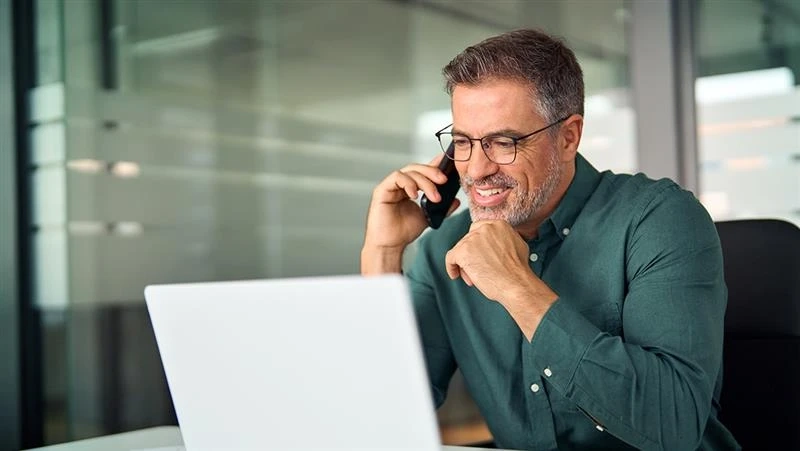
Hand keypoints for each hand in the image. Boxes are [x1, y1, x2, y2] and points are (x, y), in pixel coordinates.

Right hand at [362, 155, 460, 273]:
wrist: (391, 245)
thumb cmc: (404, 231)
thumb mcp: (428, 217)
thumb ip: (442, 208)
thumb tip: (456, 200)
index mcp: (410, 187)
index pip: (423, 171)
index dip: (435, 165)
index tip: (449, 166)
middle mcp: (400, 184)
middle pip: (417, 168)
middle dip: (432, 172)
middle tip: (444, 180)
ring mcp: (391, 186)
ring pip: (409, 172)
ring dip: (424, 181)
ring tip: (434, 197)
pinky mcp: (382, 190)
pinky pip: (396, 178)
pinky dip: (408, 183)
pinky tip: (415, 195)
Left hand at [445, 220, 557, 339]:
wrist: (516, 284)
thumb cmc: (518, 272)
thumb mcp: (517, 245)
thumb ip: (503, 239)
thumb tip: (496, 243)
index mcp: (499, 225)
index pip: (478, 229)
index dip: (476, 244)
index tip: (477, 253)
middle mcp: (485, 228)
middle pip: (468, 240)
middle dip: (471, 255)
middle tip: (477, 268)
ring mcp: (473, 239)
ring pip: (460, 250)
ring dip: (465, 264)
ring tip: (474, 277)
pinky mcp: (463, 251)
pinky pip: (451, 258)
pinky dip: (451, 267)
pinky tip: (456, 274)